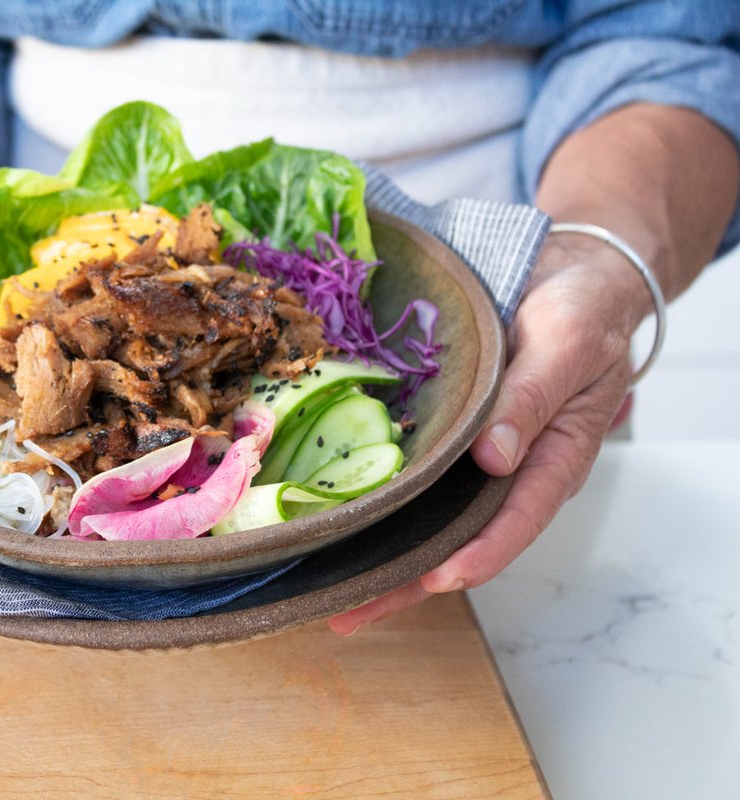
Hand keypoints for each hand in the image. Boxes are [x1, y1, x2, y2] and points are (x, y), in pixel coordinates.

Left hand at [326, 102, 735, 635]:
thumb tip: (496, 459)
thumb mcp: (569, 345)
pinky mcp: (441, 435)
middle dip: (404, 581)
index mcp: (551, 460)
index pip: (513, 522)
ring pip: (423, 519)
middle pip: (455, 539)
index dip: (476, 555)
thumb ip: (535, 399)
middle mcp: (506, 470)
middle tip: (347, 611)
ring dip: (378, 554)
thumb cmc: (581, 312)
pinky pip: (406, 477)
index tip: (435, 581)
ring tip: (321, 586)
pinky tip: (328, 518)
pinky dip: (371, 500)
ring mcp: (471, 457)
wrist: (567, 276)